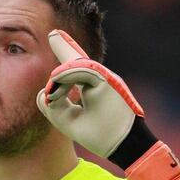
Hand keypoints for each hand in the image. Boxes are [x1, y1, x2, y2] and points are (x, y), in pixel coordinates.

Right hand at [36, 29, 179, 179]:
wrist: (133, 144)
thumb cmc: (104, 137)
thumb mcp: (73, 126)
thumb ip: (53, 109)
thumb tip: (45, 95)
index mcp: (101, 83)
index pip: (75, 70)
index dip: (59, 78)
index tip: (48, 92)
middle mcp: (106, 76)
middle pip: (79, 60)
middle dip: (65, 47)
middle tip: (54, 34)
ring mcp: (107, 80)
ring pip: (83, 65)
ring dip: (69, 61)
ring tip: (57, 39)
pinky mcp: (107, 87)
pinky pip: (88, 73)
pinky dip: (76, 68)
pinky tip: (69, 58)